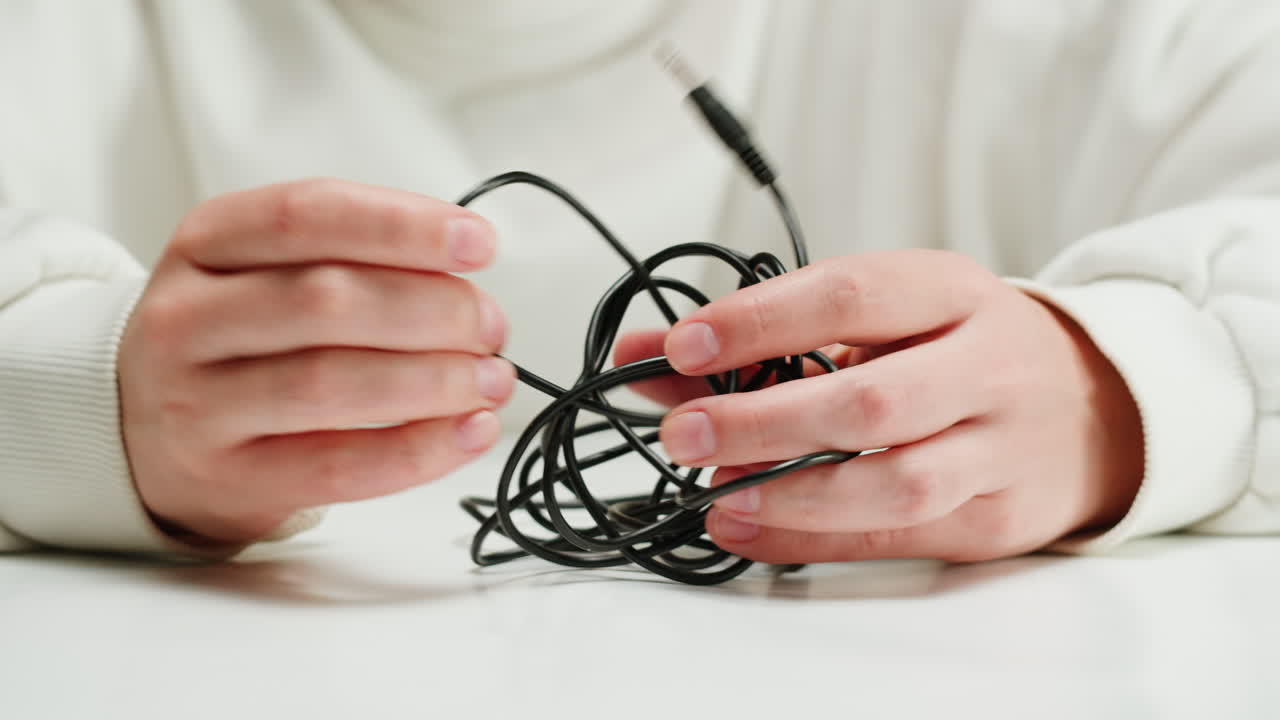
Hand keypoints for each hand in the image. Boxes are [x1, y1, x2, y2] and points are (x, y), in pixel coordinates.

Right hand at [118, 179, 514, 543]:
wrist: (138, 429)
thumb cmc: (233, 339)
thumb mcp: (262, 270)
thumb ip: (352, 258)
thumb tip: (467, 280)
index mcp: (205, 243)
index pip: (307, 215)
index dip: (403, 226)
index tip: (478, 244)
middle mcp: (187, 318)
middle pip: (327, 300)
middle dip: (434, 310)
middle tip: (491, 325)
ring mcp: (198, 404)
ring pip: (333, 383)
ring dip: (435, 380)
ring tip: (491, 379)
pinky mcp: (229, 479)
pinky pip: (340, 466)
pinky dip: (420, 449)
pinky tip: (469, 432)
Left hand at [615, 249, 1142, 563]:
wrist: (1097, 404)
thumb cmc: (960, 350)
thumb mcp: (885, 317)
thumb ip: (766, 335)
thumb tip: (646, 354)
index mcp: (951, 291)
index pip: (848, 295)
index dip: (759, 322)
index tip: (682, 346)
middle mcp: (986, 364)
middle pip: (870, 400)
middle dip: (763, 422)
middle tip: (682, 434)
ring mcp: (1002, 447)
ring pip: (897, 482)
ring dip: (793, 494)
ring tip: (715, 494)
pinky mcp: (999, 517)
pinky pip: (901, 537)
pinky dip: (815, 540)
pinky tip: (751, 530)